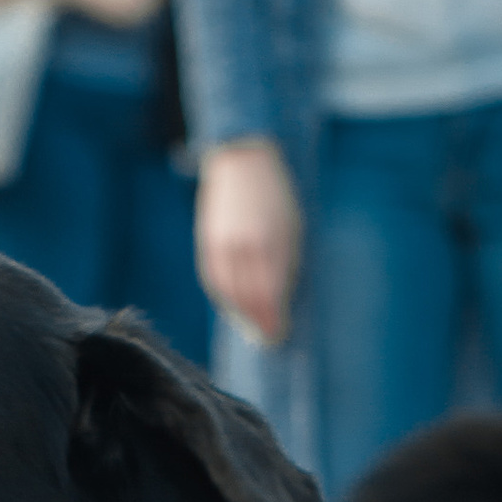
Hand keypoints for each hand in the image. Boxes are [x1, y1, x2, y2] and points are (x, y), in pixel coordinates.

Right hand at [195, 137, 300, 347]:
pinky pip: (213, 278)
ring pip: (227, 291)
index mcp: (269, 242)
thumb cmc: (278, 195)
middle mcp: (242, 246)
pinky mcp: (208, 241)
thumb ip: (286, 263)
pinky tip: (233, 308)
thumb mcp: (292, 227)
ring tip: (251, 329)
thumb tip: (282, 299)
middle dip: (258, 322)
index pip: (270, 293)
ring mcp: (221, 243)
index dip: (274, 318)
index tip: (281, 335)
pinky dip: (223, 297)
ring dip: (239, 314)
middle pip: (247, 297)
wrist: (243, 161)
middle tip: (268, 340)